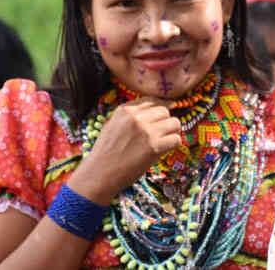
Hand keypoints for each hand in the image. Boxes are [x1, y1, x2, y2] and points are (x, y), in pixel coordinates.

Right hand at [67, 98, 181, 203]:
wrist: (99, 174)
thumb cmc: (105, 152)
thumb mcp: (112, 125)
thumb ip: (129, 116)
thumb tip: (152, 112)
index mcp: (125, 110)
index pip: (152, 100)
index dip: (161, 107)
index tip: (165, 114)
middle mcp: (136, 118)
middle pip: (165, 111)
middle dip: (166, 121)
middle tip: (162, 132)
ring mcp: (146, 131)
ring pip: (174, 123)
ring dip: (172, 132)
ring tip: (165, 140)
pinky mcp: (154, 147)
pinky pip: (176, 139)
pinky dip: (173, 144)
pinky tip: (165, 149)